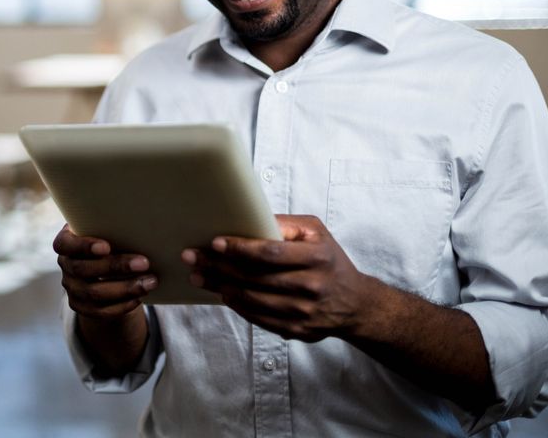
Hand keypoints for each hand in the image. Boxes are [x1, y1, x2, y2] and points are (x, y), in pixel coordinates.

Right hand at [53, 223, 157, 319]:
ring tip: (150, 282)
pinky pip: (101, 311)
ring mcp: (71, 288)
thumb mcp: (105, 231)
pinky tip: (139, 296)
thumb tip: (140, 230)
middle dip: (116, 267)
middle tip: (144, 263)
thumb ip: (112, 229)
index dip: (83, 246)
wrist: (103, 268)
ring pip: (94, 293)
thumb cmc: (108, 239)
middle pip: (84, 269)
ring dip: (125, 288)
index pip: (65, 244)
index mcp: (66, 243)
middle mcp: (65, 266)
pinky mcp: (81, 307)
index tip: (107, 246)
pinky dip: (123, 304)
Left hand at [181, 214, 374, 341]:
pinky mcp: (296, 330)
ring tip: (198, 276)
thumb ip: (285, 224)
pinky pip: (258, 318)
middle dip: (218, 266)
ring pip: (252, 300)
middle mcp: (311, 285)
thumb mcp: (316, 232)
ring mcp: (304, 312)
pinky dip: (236, 305)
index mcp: (317, 257)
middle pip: (256, 277)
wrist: (355, 303)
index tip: (215, 242)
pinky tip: (221, 293)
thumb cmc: (328, 260)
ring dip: (220, 287)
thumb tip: (250, 217)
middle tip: (192, 257)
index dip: (240, 248)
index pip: (271, 253)